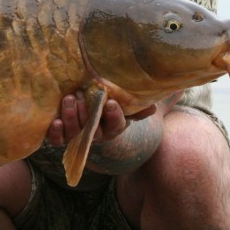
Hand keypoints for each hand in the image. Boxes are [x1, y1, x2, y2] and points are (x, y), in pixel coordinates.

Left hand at [45, 91, 165, 147]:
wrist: (86, 117)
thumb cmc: (109, 106)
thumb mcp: (127, 103)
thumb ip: (143, 99)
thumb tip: (175, 89)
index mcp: (113, 127)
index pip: (117, 125)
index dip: (115, 116)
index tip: (111, 102)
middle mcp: (96, 133)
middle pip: (93, 129)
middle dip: (87, 114)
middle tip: (81, 97)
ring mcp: (77, 136)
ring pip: (74, 132)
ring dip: (71, 117)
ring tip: (68, 100)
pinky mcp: (61, 136)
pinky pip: (57, 140)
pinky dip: (55, 133)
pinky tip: (53, 122)